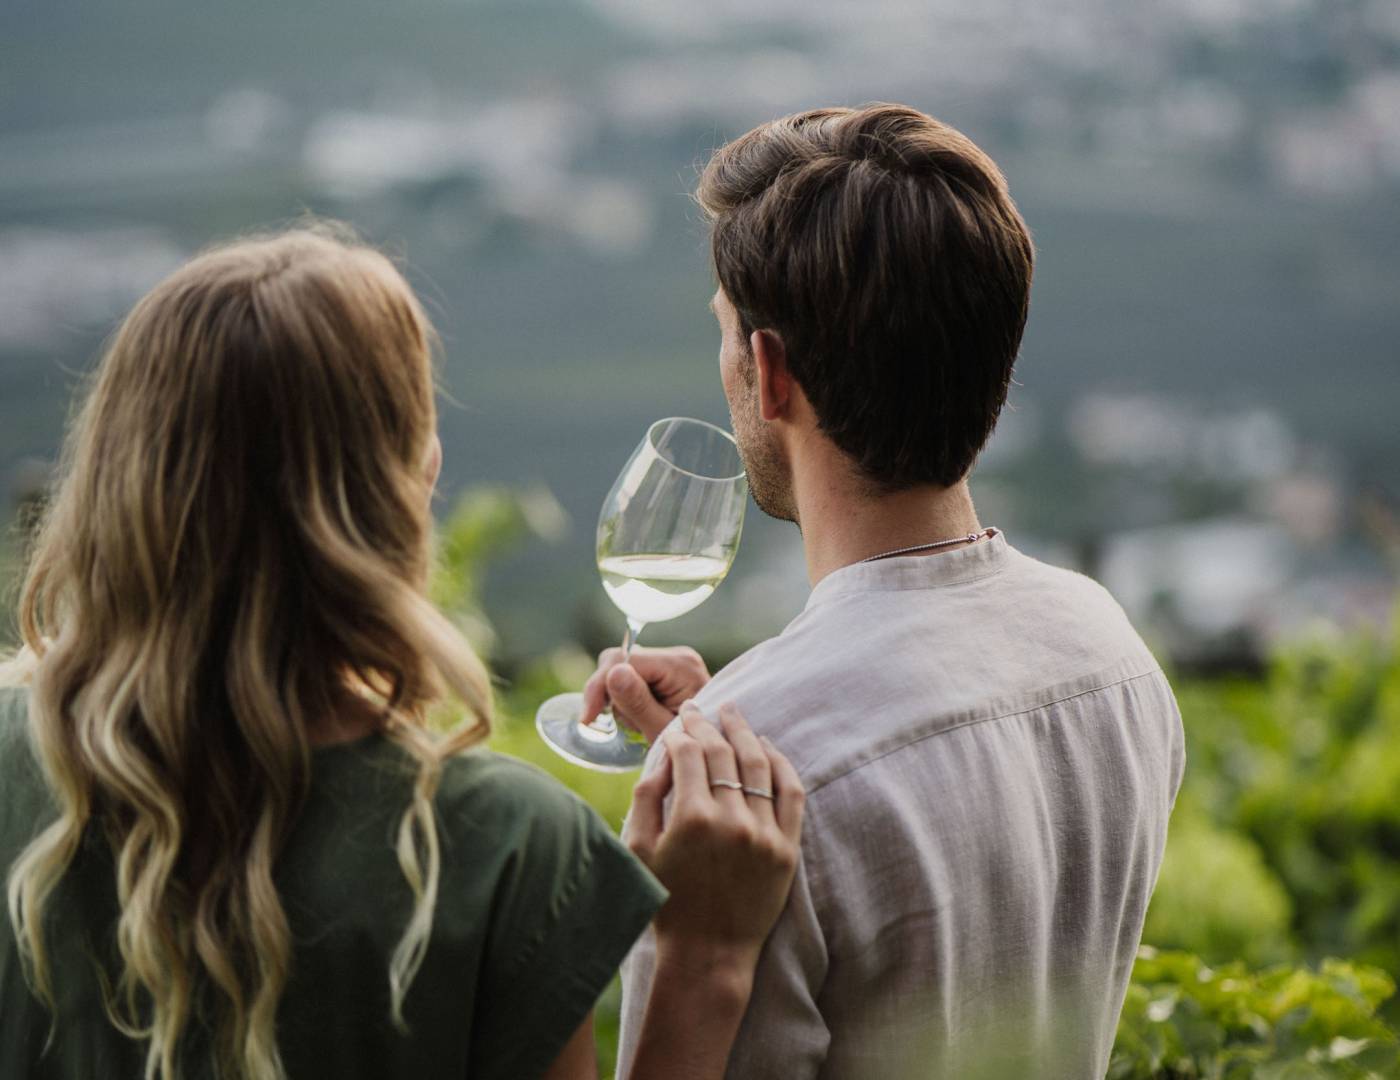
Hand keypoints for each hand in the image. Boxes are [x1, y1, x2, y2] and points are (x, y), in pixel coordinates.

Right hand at [580, 645, 710, 743]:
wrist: (712, 754)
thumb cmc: (693, 747)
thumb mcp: (662, 730)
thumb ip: (638, 702)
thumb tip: (613, 674)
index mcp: (680, 666)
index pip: (625, 660)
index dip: (601, 686)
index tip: (588, 719)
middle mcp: (677, 656)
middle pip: (619, 659)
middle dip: (608, 692)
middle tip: (615, 723)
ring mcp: (671, 662)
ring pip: (620, 667)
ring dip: (618, 698)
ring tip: (636, 723)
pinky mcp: (664, 671)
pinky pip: (630, 675)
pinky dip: (626, 698)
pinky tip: (638, 716)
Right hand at [626, 702, 803, 974]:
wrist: (709, 954)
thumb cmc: (666, 902)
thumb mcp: (638, 849)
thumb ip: (647, 796)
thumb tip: (664, 752)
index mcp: (690, 819)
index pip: (687, 753)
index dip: (680, 731)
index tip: (677, 721)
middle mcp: (731, 821)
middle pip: (722, 752)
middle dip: (707, 724)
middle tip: (701, 708)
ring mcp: (764, 834)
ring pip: (758, 763)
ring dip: (745, 732)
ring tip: (734, 712)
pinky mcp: (787, 848)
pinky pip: (790, 792)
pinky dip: (780, 763)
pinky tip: (766, 746)